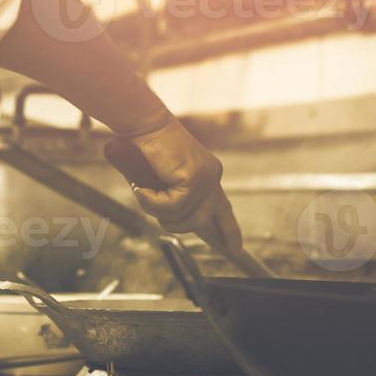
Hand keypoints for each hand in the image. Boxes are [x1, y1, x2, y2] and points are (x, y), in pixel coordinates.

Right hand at [106, 120, 244, 252]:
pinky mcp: (195, 177)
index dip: (229, 232)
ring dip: (158, 210)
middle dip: (175, 224)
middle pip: (201, 221)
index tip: (235, 251)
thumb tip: (176, 223)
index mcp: (208, 175)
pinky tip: (142, 186)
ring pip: (186, 217)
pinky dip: (152, 201)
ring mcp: (206, 176)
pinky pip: (173, 206)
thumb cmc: (144, 149)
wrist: (141, 123)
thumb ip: (172, 200)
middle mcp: (212, 176)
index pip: (224, 210)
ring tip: (144, 191)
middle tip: (151, 206)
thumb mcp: (160, 182)